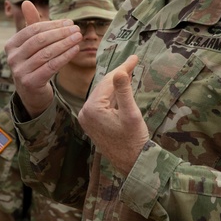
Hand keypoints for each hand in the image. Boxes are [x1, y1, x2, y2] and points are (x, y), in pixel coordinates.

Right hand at [5, 0, 82, 117]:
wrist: (32, 93)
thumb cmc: (34, 63)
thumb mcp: (31, 44)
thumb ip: (31, 24)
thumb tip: (26, 2)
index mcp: (11, 45)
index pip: (33, 30)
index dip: (52, 25)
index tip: (69, 22)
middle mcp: (12, 58)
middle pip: (40, 40)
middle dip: (60, 33)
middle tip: (76, 28)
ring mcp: (20, 71)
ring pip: (47, 53)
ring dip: (65, 43)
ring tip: (78, 37)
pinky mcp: (30, 83)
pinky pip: (51, 66)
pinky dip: (65, 57)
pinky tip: (75, 50)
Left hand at [78, 55, 148, 175]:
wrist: (132, 163)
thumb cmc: (133, 139)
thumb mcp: (131, 114)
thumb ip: (124, 91)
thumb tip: (120, 71)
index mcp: (92, 108)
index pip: (108, 81)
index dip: (123, 68)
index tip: (135, 57)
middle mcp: (84, 112)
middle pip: (104, 86)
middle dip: (119, 74)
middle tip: (134, 60)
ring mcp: (86, 118)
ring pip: (103, 93)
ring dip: (116, 83)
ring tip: (130, 70)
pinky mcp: (91, 122)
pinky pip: (102, 103)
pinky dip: (112, 95)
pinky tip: (122, 87)